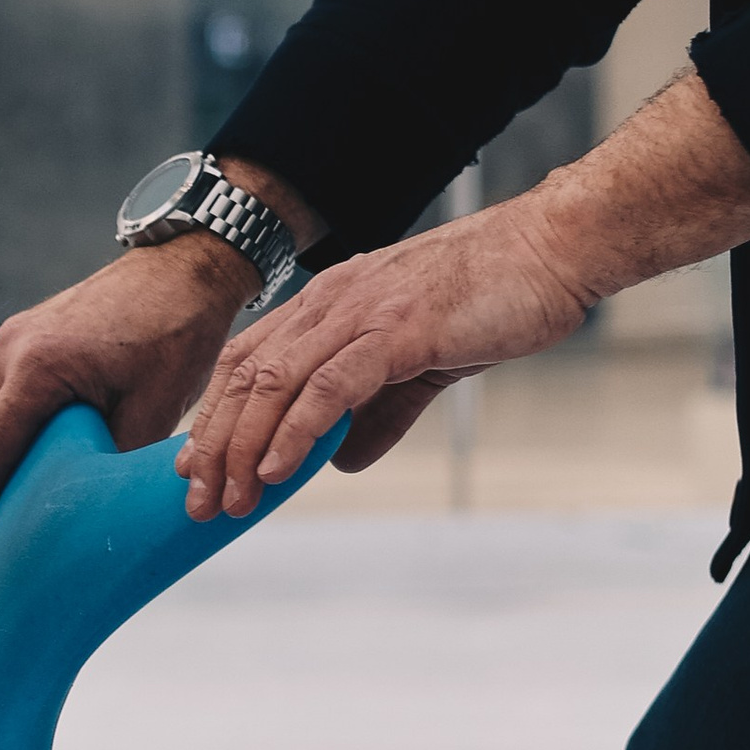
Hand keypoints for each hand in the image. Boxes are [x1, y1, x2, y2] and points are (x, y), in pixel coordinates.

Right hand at [0, 239, 254, 564]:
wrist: (184, 268)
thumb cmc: (177, 334)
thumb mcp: (151, 410)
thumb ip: (109, 463)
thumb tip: (86, 515)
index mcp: (36, 368)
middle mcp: (9, 350)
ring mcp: (11, 339)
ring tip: (2, 512)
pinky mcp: (23, 336)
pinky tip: (20, 465)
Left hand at [177, 199, 587, 518]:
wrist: (554, 250)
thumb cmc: (494, 296)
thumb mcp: (420, 362)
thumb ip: (376, 413)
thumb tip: (341, 461)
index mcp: (329, 303)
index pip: (247, 360)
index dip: (214, 414)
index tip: (194, 467)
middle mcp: (331, 302)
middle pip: (246, 376)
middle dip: (215, 443)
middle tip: (197, 500)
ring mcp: (361, 313)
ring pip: (275, 383)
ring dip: (245, 447)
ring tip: (230, 498)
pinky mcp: (397, 330)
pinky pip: (329, 386)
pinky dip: (296, 430)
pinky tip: (278, 469)